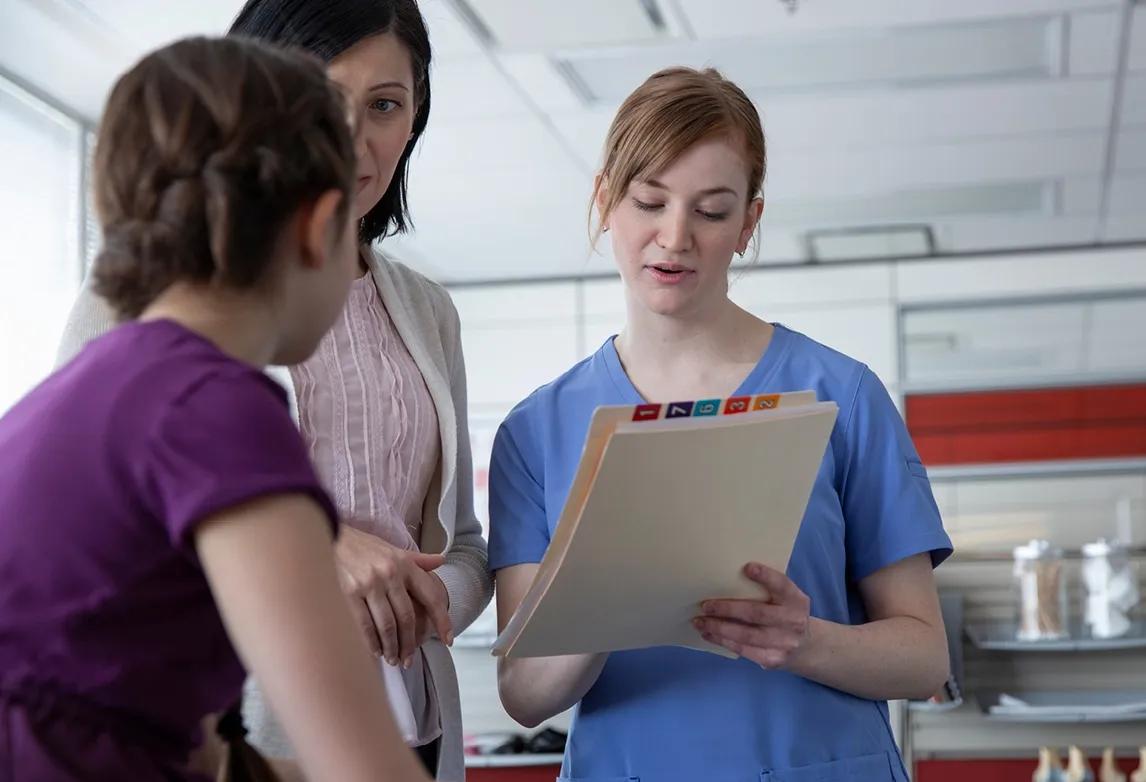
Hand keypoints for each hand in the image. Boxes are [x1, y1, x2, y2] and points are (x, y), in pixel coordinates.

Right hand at [334, 524, 452, 667]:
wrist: (325, 536)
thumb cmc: (361, 546)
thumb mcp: (392, 549)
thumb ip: (417, 560)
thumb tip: (442, 560)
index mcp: (404, 564)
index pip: (431, 596)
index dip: (442, 620)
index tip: (448, 639)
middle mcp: (390, 573)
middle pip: (407, 617)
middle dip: (409, 643)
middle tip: (408, 659)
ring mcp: (369, 584)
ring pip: (387, 625)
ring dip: (391, 647)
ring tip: (392, 659)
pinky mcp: (348, 593)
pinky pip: (364, 625)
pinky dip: (371, 642)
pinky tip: (375, 651)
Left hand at [693, 562, 810, 669]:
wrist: (807, 647)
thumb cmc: (785, 613)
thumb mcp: (786, 599)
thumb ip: (768, 589)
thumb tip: (729, 575)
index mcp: (796, 600)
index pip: (782, 585)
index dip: (766, 576)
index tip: (747, 567)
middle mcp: (793, 621)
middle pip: (757, 613)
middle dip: (728, 608)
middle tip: (705, 605)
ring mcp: (784, 643)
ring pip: (746, 635)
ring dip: (719, 628)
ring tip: (700, 621)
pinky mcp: (773, 659)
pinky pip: (744, 650)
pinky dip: (723, 641)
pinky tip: (709, 634)